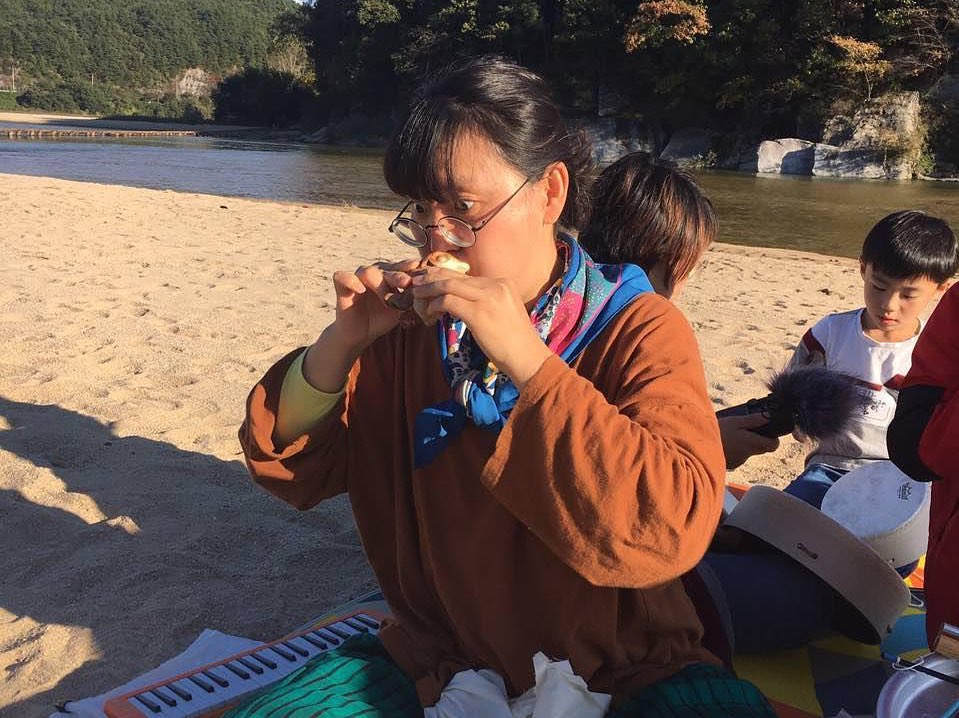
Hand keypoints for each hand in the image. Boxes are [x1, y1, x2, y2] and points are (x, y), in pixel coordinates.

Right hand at [301, 259, 420, 392]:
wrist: (360, 334)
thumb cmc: (381, 318)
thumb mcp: (399, 309)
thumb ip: (411, 299)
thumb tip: (431, 293)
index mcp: (388, 275)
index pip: (400, 267)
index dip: (410, 270)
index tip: (421, 274)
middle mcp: (373, 273)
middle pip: (386, 268)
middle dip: (398, 275)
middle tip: (407, 283)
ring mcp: (357, 279)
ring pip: (367, 272)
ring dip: (379, 283)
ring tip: (387, 296)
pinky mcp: (342, 287)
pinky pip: (342, 277)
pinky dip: (350, 281)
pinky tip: (360, 290)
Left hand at [411, 268, 551, 386]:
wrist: (527, 357)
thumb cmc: (514, 341)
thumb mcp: (503, 312)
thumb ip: (485, 301)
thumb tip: (459, 300)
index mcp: (502, 283)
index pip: (466, 275)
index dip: (445, 276)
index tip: (430, 280)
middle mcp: (495, 285)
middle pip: (455, 276)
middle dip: (432, 278)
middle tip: (416, 282)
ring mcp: (487, 297)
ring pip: (448, 285)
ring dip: (428, 290)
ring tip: (416, 295)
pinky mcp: (478, 313)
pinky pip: (448, 301)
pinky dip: (434, 305)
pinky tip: (429, 313)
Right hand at [718, 413, 780, 469]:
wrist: (698, 445)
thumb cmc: (717, 432)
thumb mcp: (735, 421)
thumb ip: (753, 420)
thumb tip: (768, 417)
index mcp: (752, 443)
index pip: (773, 445)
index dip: (773, 438)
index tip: (766, 431)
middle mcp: (747, 454)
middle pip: (761, 449)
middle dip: (758, 440)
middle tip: (747, 430)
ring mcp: (739, 460)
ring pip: (749, 452)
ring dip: (745, 445)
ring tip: (731, 435)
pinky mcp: (730, 464)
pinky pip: (738, 456)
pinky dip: (735, 450)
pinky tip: (725, 443)